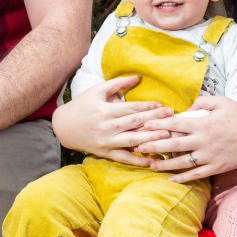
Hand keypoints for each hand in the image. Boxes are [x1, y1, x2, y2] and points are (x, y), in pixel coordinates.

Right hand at [51, 76, 172, 165]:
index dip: (149, 107)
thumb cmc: (82, 105)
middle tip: (173, 117)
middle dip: (155, 120)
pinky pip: (124, 158)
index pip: (132, 108)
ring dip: (151, 138)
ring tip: (167, 136)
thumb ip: (118, 83)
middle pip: (135, 123)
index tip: (164, 106)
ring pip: (132, 140)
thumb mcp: (97, 90)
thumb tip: (138, 77)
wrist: (63, 126)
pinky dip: (138, 160)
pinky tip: (152, 160)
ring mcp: (106, 141)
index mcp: (106, 110)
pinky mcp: (105, 152)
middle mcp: (107, 126)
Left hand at [136, 94, 236, 183]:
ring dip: (163, 164)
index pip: (175, 124)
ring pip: (181, 162)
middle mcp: (204, 141)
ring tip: (149, 165)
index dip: (157, 124)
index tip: (143, 125)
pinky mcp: (216, 168)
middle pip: (173, 145)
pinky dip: (182, 177)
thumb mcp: (223, 102)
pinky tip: (170, 178)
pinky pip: (196, 174)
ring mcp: (209, 156)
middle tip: (137, 147)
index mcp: (203, 123)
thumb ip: (202, 101)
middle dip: (153, 146)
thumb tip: (187, 107)